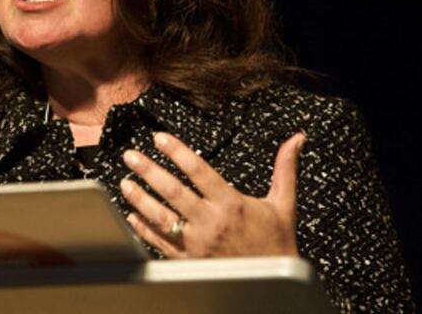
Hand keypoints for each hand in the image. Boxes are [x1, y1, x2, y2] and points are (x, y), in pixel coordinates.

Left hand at [120, 131, 305, 257]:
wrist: (273, 282)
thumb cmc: (276, 242)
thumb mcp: (283, 203)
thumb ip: (284, 168)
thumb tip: (296, 140)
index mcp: (231, 204)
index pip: (198, 171)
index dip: (177, 151)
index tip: (160, 138)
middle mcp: (211, 223)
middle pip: (173, 192)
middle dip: (149, 171)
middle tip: (131, 156)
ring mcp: (197, 244)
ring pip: (161, 218)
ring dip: (140, 199)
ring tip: (125, 183)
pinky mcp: (189, 261)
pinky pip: (160, 243)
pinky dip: (143, 229)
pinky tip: (131, 216)